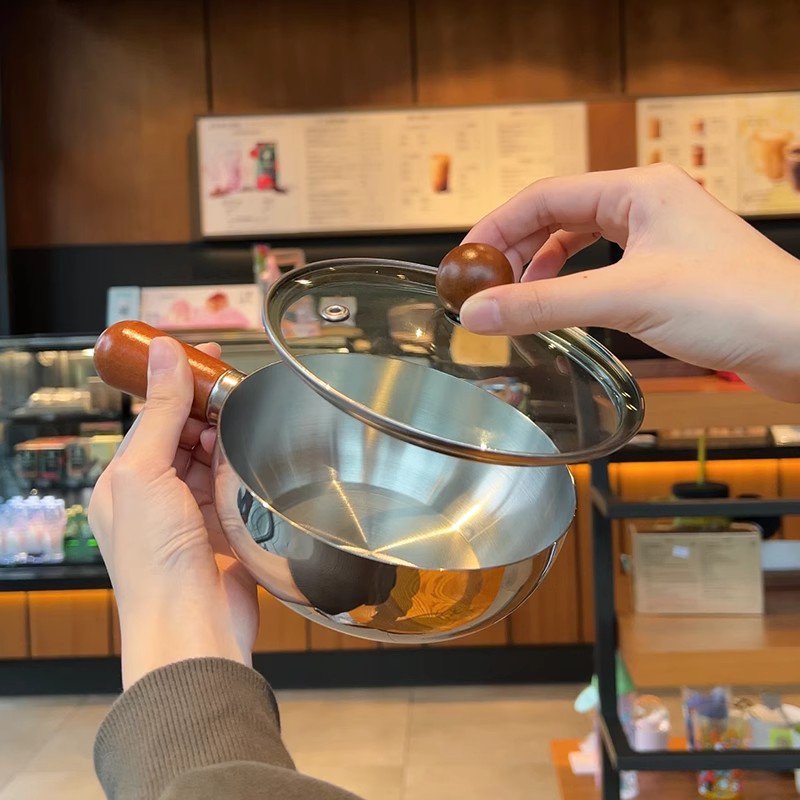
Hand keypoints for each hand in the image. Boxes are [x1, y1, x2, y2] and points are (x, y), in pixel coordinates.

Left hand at [88, 338, 258, 688]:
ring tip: (242, 430)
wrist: (193, 626)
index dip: (180, 383)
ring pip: (216, 457)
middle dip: (210, 411)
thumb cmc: (155, 561)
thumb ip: (160, 412)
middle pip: (187, 433)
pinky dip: (245, 472)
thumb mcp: (144, 472)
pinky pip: (238, 485)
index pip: (153, 416)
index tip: (209, 357)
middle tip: (236, 392)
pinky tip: (253, 463)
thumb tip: (163, 353)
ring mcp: (192, 513)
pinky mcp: (227, 528)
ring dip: (229, 442)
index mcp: (124, 480)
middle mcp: (156, 495)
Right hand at [459, 164, 799, 400]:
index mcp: (638, 190)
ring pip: (578, 245)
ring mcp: (658, 240)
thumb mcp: (625, 299)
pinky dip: (572, 289)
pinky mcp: (667, 275)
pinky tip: (561, 310)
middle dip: (517, 252)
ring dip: (543, 272)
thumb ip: (545, 306)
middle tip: (486, 287)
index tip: (467, 261)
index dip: (497, 227)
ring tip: (517, 301)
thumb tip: (481, 311)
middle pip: (558, 217)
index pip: (545, 196)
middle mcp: (647, 207)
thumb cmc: (739, 304)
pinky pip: (601, 272)